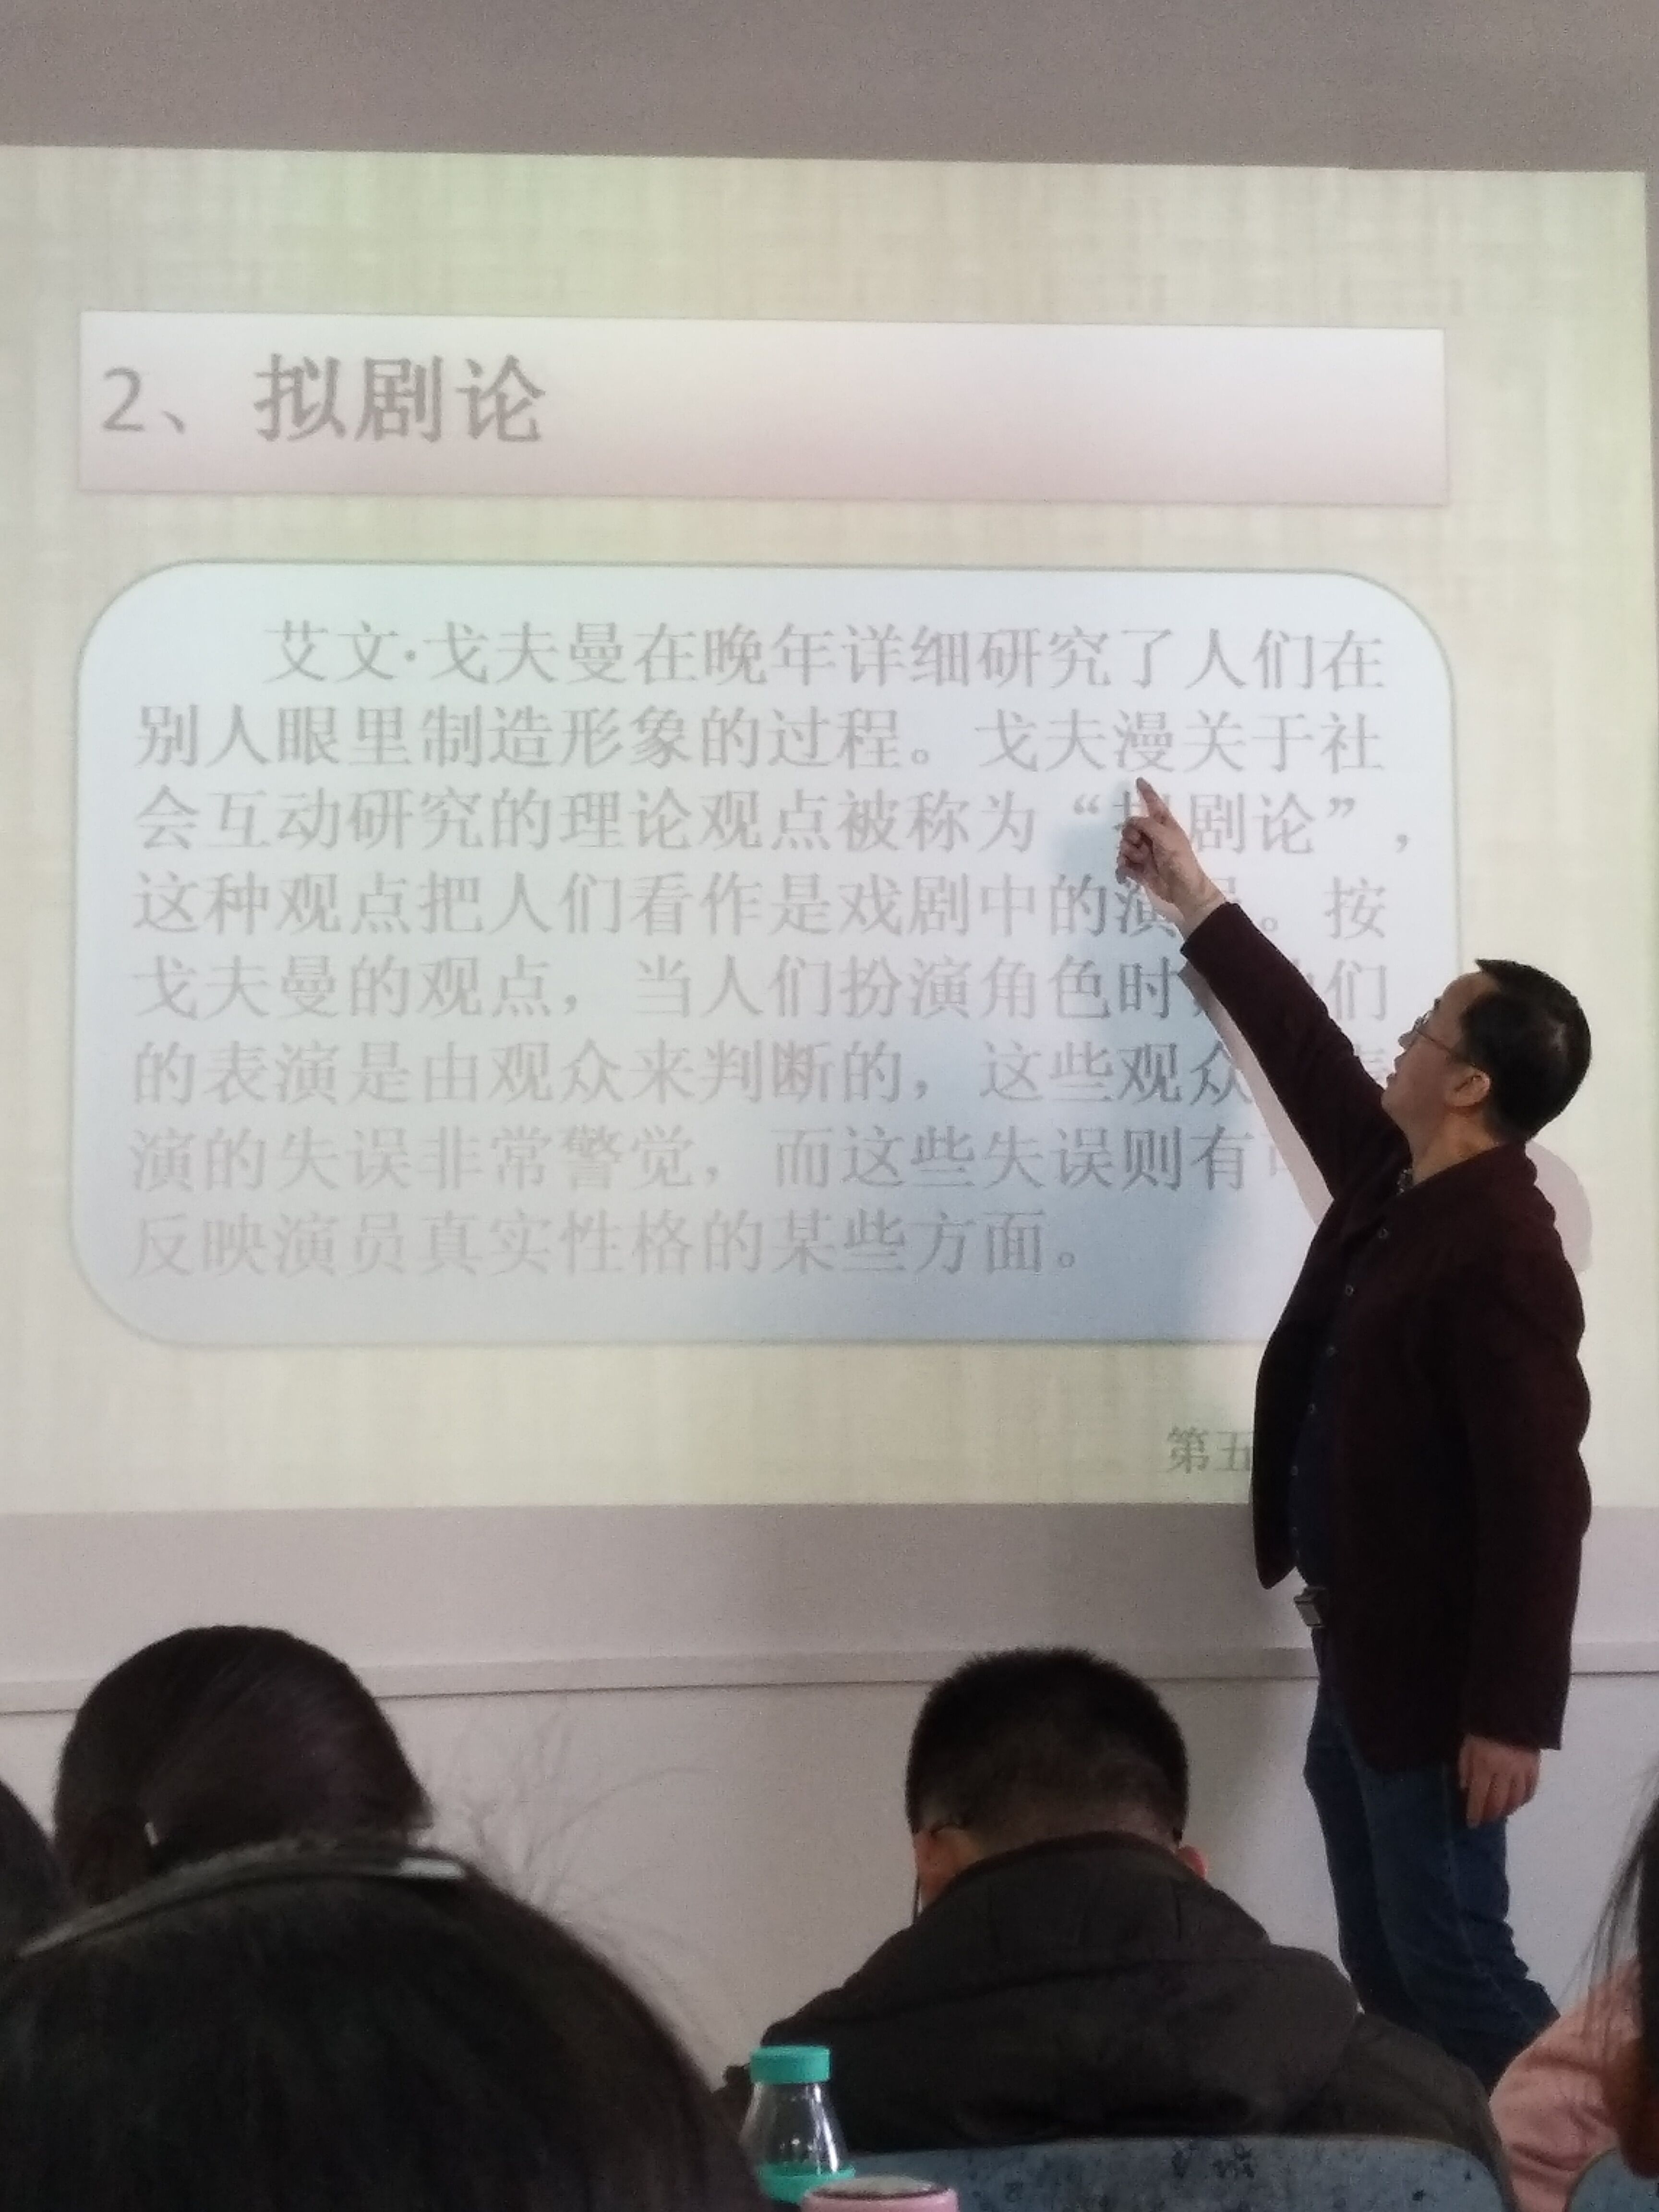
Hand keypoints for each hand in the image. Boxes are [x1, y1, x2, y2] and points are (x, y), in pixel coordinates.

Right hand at [1115, 778, 1227, 933]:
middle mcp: (1153, 837)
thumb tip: (1131, 822)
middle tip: (1139, 843)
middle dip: (1130, 834)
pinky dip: (1123, 866)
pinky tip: (1129, 871)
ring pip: (1125, 845)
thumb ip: (1147, 824)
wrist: (1182, 889)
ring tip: (1140, 860)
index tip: (1139, 780)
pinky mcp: (1139, 869)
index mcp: (1164, 825)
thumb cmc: (1179, 859)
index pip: (1154, 804)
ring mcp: (1145, 853)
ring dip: (1128, 852)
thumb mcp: (1165, 836)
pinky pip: (1123, 863)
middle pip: (1131, 826)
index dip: (1147, 792)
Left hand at [1457, 1734, 1540, 1825]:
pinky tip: (1517, 1802)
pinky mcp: (1534, 1766)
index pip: (1479, 1797)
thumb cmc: (1482, 1727)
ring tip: (1500, 1813)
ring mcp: (1522, 1771)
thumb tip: (1465, 1790)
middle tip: (1485, 1820)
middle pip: (1499, 1802)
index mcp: (1485, 1766)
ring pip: (1516, 1799)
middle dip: (1490, 1815)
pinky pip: (1531, 1789)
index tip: (1471, 1823)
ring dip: (1507, 1810)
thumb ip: (1465, 1768)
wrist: (1510, 1710)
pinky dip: (1523, 1800)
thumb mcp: (1467, 1745)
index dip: (1475, 1813)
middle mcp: (1504, 1772)